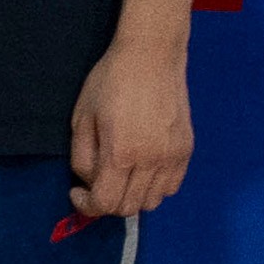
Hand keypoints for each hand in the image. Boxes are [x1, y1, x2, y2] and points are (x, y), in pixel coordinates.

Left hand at [68, 26, 195, 220]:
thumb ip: (83, 159)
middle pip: (128, 208)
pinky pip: (171, 186)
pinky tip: (143, 170)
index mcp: (120, 153)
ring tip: (121, 177)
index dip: (86, 205)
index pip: (105, 203)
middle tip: (97, 184)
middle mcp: (151, 161)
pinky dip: (155, 188)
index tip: (77, 192)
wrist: (152, 56)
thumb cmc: (111, 82)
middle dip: (106, 202)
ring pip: (152, 202)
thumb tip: (92, 182)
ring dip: (132, 197)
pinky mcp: (186, 149)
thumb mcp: (81, 119)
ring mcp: (173, 157)